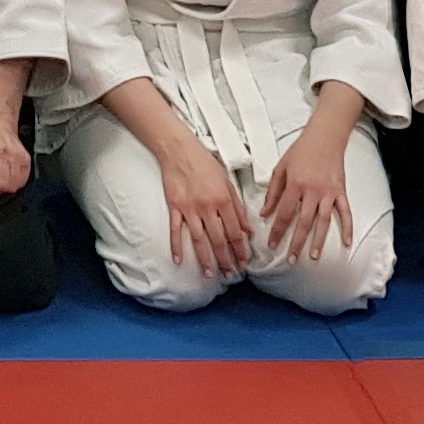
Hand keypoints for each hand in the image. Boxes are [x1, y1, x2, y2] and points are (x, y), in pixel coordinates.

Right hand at [154, 130, 253, 279]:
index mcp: (223, 200)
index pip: (235, 231)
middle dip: (226, 259)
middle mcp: (207, 206)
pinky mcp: (174, 206)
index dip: (240, 250)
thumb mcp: (227, 182)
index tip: (243, 262)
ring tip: (209, 274)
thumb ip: (238, 207)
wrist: (179, 149)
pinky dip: (176, 246)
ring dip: (205, 259)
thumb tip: (248, 229)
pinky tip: (179, 260)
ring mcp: (189, 208)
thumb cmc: (204, 162)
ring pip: (199, 239)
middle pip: (219, 239)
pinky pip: (175, 230)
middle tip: (230, 274)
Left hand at [259, 116, 357, 264]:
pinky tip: (347, 243)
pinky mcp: (341, 192)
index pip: (284, 214)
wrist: (325, 137)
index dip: (277, 231)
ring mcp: (328, 192)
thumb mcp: (281, 168)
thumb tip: (265, 213)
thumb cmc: (300, 151)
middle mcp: (312, 191)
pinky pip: (345, 213)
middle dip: (296, 243)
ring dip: (318, 241)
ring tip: (313, 257)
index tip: (272, 245)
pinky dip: (347, 228)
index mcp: (295, 185)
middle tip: (291, 260)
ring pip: (323, 222)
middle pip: (303, 222)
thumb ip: (273, 192)